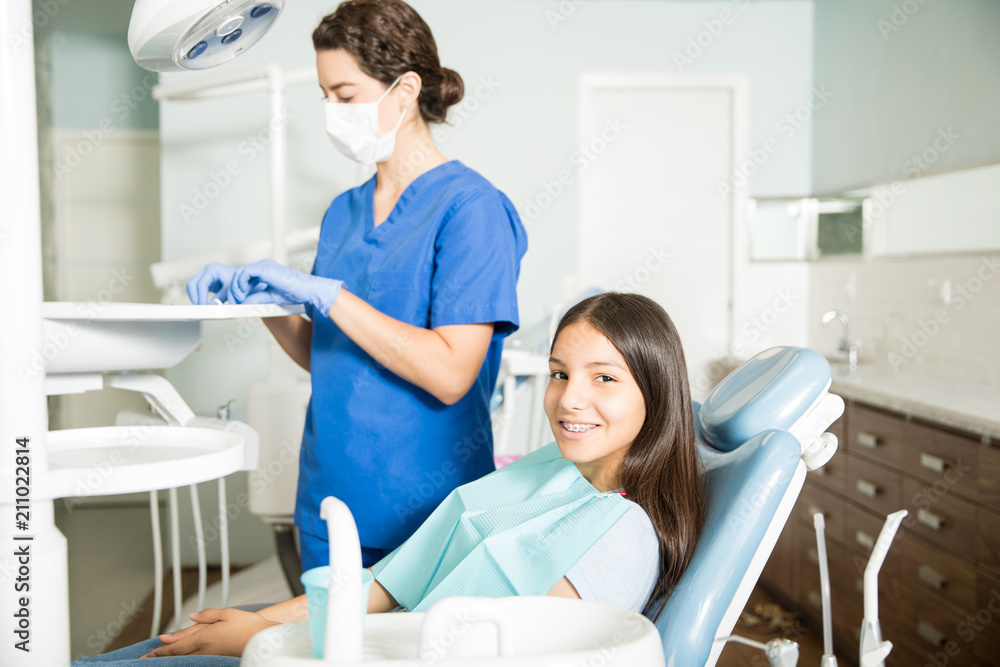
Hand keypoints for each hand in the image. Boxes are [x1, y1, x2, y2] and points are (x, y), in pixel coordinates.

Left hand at [140, 608, 277, 657]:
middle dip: (163, 655)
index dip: (163, 647)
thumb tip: (191, 616)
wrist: (265, 640)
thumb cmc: (249, 626)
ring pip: (187, 657)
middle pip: (179, 653)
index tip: (151, 650)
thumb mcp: (227, 613)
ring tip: (161, 658)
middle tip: (147, 659)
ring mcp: (212, 655)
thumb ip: (208, 614)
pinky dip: (187, 657)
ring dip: (173, 657)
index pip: (178, 644)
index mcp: (206, 636)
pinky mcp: (219, 658)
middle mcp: (206, 648)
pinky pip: (198, 658)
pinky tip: (185, 657)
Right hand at [187, 262, 238, 304]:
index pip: (201, 284)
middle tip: (200, 309)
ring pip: (191, 287)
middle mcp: (206, 270)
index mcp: (213, 269)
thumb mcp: (230, 291)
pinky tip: (203, 305)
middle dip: (195, 297)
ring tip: (201, 308)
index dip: (201, 297)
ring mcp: (203, 275)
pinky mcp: (204, 281)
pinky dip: (198, 297)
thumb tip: (209, 307)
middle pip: (192, 284)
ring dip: (195, 298)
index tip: (203, 307)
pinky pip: (196, 289)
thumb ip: (219, 299)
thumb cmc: (239, 283)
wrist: (244, 279)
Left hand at [229, 259, 343, 316]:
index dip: (235, 290)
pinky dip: (240, 285)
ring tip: (234, 301)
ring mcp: (263, 266)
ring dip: (234, 289)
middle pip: (239, 275)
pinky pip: (244, 274)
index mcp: (265, 272)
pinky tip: (240, 296)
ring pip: (239, 274)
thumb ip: (256, 299)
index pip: (244, 278)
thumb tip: (242, 304)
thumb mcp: (270, 299)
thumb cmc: (296, 294)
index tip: (231, 302)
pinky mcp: (264, 269)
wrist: (309, 291)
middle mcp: (263, 267)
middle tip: (228, 303)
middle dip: (231, 289)